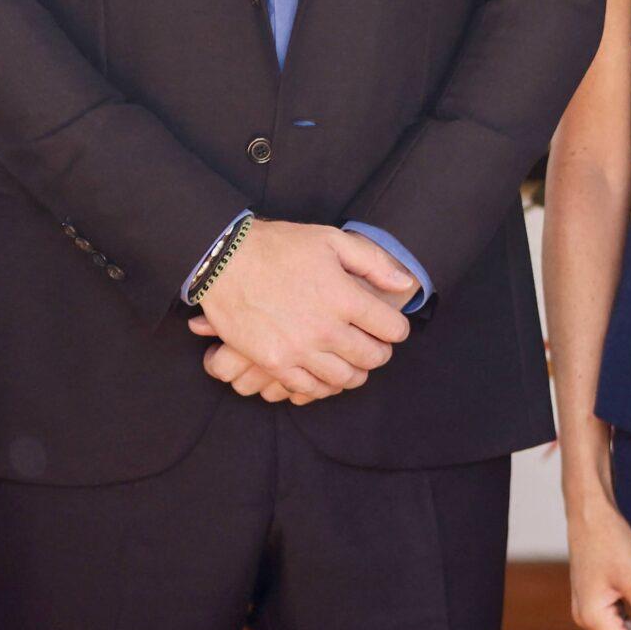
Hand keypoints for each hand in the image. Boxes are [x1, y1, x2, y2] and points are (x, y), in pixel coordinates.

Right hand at [192, 220, 415, 399]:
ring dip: (355, 372)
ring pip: (344, 379)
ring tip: (353, 361)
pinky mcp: (273, 363)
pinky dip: (324, 386)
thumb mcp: (333, 240)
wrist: (225, 261)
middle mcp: (325, 329)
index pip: (392, 329)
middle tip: (375, 345)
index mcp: (345, 298)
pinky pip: (309, 389)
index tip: (391, 327)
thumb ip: (374, 263)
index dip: (398, 329)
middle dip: (380, 352)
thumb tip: (405, 283)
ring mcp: (298, 350)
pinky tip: (325, 374)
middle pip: (373, 358)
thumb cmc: (280, 247)